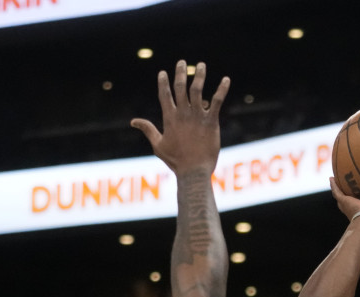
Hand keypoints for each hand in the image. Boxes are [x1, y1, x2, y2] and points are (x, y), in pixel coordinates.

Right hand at [131, 60, 229, 175]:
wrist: (194, 171)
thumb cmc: (176, 160)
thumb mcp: (158, 144)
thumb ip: (148, 129)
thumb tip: (133, 121)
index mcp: (169, 118)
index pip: (164, 94)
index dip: (163, 82)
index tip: (163, 72)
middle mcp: (182, 113)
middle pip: (180, 87)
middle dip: (180, 72)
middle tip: (182, 62)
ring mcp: (197, 116)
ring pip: (197, 90)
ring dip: (199, 75)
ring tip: (201, 65)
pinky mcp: (211, 121)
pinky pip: (217, 101)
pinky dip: (221, 89)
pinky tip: (226, 79)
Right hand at [330, 178, 359, 235]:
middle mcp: (357, 209)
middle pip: (353, 200)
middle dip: (352, 194)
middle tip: (352, 185)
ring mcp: (348, 205)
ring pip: (342, 195)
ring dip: (340, 187)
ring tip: (338, 178)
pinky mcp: (344, 201)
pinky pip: (337, 191)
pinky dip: (334, 184)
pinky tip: (331, 176)